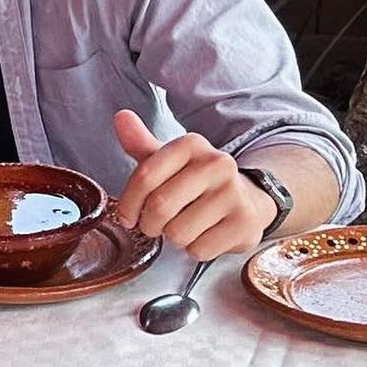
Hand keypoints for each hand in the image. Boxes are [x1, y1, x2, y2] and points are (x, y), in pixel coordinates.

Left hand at [112, 110, 276, 257]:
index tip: (127, 216)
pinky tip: (203, 236)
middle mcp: (216, 163)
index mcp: (191, 144)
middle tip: (155, 225)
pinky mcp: (245, 223)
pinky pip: (199, 249)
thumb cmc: (195, 182)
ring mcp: (234, 193)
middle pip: (159, 207)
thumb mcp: (167, 161)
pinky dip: (195, 250)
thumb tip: (121, 117)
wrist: (245, 199)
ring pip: (178, 232)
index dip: (128, 204)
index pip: (144, 177)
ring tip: (183, 227)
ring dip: (173, 238)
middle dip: (149, 225)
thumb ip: (141, 143)